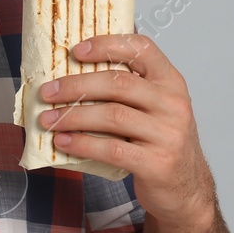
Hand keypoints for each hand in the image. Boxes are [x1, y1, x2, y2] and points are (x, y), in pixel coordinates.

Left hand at [36, 33, 214, 230]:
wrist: (185, 188)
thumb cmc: (159, 142)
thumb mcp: (154, 108)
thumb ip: (127, 89)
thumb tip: (70, 73)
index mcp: (171, 82)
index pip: (142, 49)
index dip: (108, 45)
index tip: (76, 51)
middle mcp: (173, 104)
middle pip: (118, 84)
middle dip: (76, 86)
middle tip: (47, 92)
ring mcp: (168, 134)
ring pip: (112, 116)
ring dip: (72, 116)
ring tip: (48, 120)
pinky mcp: (157, 163)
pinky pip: (111, 149)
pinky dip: (82, 144)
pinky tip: (63, 142)